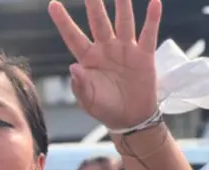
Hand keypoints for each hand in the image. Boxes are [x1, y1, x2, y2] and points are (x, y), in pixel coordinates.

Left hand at [48, 0, 160, 129]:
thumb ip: (81, 86)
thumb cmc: (106, 109)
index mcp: (88, 59)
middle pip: (98, 21)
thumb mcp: (89, 102)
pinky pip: (148, 34)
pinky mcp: (144, 56)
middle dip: (94, 3)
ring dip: (123, 4)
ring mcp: (125, 50)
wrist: (131, 119)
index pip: (73, 36)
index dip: (64, 22)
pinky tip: (155, 3)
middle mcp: (106, 48)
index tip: (53, 5)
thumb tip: (73, 68)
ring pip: (123, 21)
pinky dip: (152, 19)